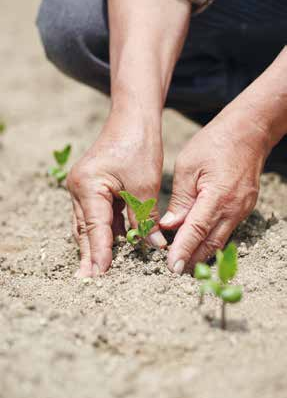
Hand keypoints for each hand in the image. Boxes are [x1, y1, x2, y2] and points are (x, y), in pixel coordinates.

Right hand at [67, 111, 165, 277]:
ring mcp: (84, 187)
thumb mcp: (145, 186)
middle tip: (89, 279)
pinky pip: (97, 214)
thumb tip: (153, 246)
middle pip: (85, 228)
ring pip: (89, 223)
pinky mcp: (93, 186)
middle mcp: (79, 188)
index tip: (100, 274)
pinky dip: (104, 229)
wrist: (133, 118)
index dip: (99, 252)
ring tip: (96, 270)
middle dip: (89, 254)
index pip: (95, 227)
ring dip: (95, 244)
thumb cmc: (139, 145)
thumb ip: (145, 219)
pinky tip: (109, 246)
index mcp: (88, 185)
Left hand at [160, 111, 269, 273]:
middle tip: (175, 271)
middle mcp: (233, 208)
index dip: (184, 250)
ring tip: (184, 262)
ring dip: (202, 253)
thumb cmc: (215, 143)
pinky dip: (211, 240)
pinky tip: (199, 243)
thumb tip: (169, 225)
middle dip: (193, 259)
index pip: (197, 231)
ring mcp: (242, 209)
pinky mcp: (244, 208)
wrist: (249, 131)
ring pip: (220, 240)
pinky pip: (226, 230)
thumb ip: (180, 199)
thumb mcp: (188, 166)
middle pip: (211, 243)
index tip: (172, 268)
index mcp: (217, 196)